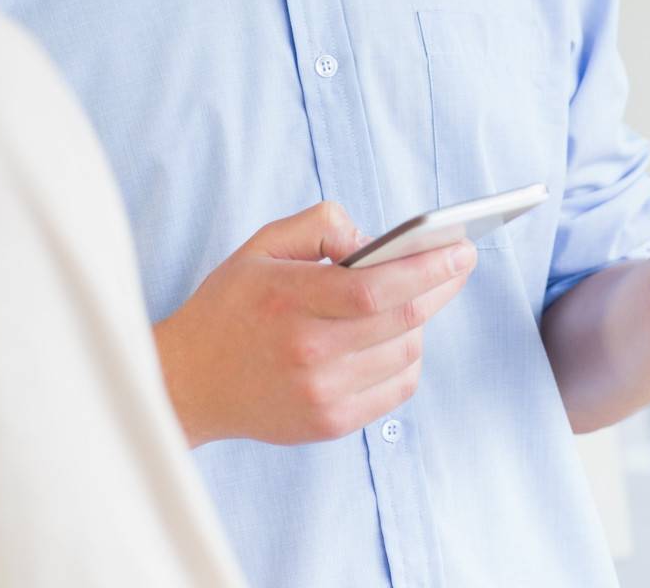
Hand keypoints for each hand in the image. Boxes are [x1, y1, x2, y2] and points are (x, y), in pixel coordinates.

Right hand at [153, 200, 476, 446]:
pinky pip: (395, 390)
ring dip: (422, 321)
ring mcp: (321, 394)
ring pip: (406, 354)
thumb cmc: (229, 306)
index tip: (461, 248)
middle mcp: (308, 352)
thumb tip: (372, 240)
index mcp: (289, 300)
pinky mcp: (329, 424)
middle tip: (461, 262)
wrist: (188, 384)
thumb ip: (318, 225)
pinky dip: (408, 359)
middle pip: (401, 320)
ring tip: (417, 297)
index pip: (375, 288)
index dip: (426, 268)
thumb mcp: (261, 245)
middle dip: (442, 286)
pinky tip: (399, 337)